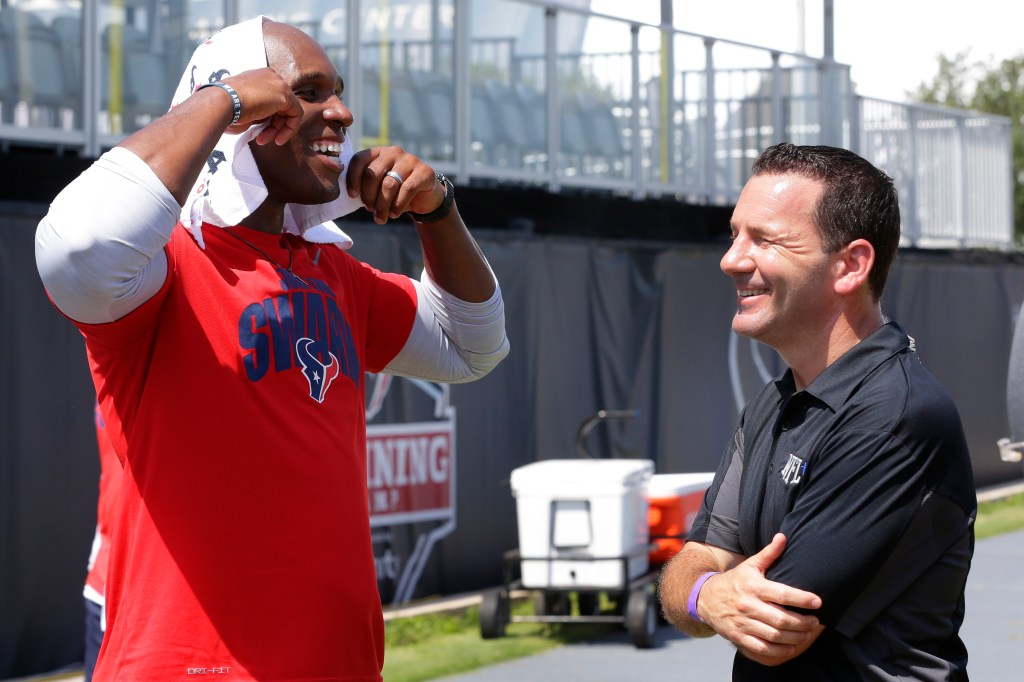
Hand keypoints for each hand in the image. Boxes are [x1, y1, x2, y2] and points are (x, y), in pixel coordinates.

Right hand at [216, 68, 302, 144]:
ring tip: (263, 140)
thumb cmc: (226, 105)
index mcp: (260, 76)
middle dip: (272, 126)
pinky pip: (296, 115)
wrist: (222, 102)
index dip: (267, 118)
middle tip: (261, 139)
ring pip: (288, 112)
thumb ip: (256, 109)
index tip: (258, 131)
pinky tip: (278, 139)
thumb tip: (260, 120)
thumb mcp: (243, 105)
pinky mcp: (285, 95)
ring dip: (277, 130)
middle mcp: (271, 76)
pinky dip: (289, 129)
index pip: (271, 100)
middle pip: (280, 106)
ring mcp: (279, 84)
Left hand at [345, 146, 445, 223]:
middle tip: (369, 209)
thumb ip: (366, 186)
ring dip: (382, 205)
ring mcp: (410, 160)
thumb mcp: (379, 187)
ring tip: (381, 217)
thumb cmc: (396, 192)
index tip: (352, 195)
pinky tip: (394, 214)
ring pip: (389, 184)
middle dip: (368, 195)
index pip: (360, 160)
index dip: (353, 178)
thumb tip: (351, 195)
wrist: (424, 197)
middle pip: (373, 173)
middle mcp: (393, 152)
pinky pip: (407, 189)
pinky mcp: (424, 171)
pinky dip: (398, 205)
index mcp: (378, 153)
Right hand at [700, 534, 822, 661]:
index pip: (782, 593)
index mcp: (753, 587)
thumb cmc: (734, 581)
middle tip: (815, 622)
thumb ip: (769, 553)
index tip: (818, 602)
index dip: (802, 599)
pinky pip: (762, 648)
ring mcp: (743, 623)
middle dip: (802, 623)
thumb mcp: (749, 565)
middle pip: (781, 619)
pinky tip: (791, 647)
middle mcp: (748, 605)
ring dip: (795, 637)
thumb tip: (783, 536)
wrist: (704, 598)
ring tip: (807, 634)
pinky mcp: (738, 637)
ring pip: (774, 635)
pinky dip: (779, 651)